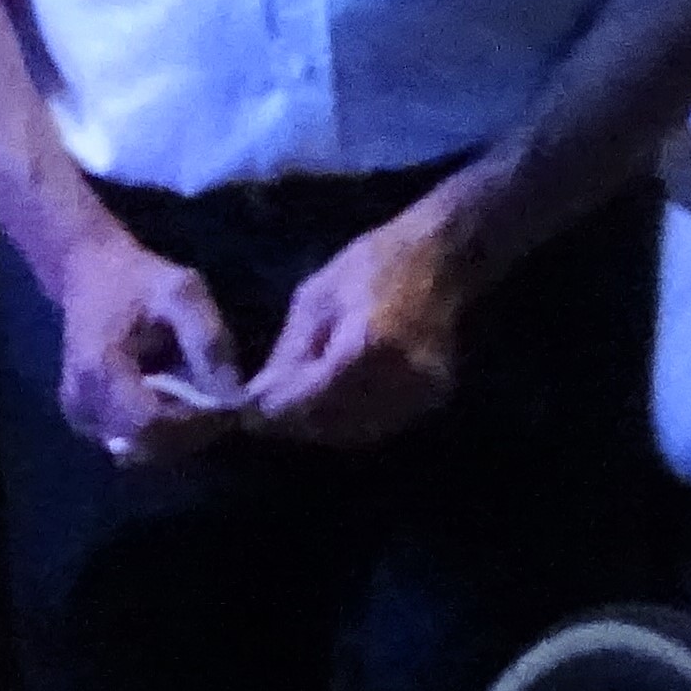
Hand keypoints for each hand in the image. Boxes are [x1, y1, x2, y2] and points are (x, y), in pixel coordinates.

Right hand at [51, 223, 247, 464]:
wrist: (90, 273)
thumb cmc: (139, 280)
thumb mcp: (183, 293)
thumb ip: (208, 341)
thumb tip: (232, 397)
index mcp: (99, 371)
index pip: (152, 426)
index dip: (196, 425)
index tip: (229, 407)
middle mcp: (82, 403)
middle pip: (148, 446)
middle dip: (193, 434)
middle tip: (224, 406)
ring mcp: (82, 417)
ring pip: (144, 451)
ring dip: (181, 436)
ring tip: (204, 402)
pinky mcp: (88, 421)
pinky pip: (135, 443)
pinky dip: (165, 432)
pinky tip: (181, 403)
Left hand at [245, 198, 469, 446]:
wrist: (443, 258)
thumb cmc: (376, 264)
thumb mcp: (317, 298)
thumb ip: (290, 354)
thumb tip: (259, 396)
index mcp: (366, 348)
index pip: (306, 401)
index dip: (272, 410)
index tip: (247, 408)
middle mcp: (398, 380)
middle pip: (330, 423)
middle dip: (294, 420)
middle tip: (269, 406)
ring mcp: (421, 393)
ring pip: (355, 432)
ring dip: (322, 424)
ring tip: (300, 402)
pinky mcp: (433, 399)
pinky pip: (381, 425)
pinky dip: (353, 420)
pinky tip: (336, 400)